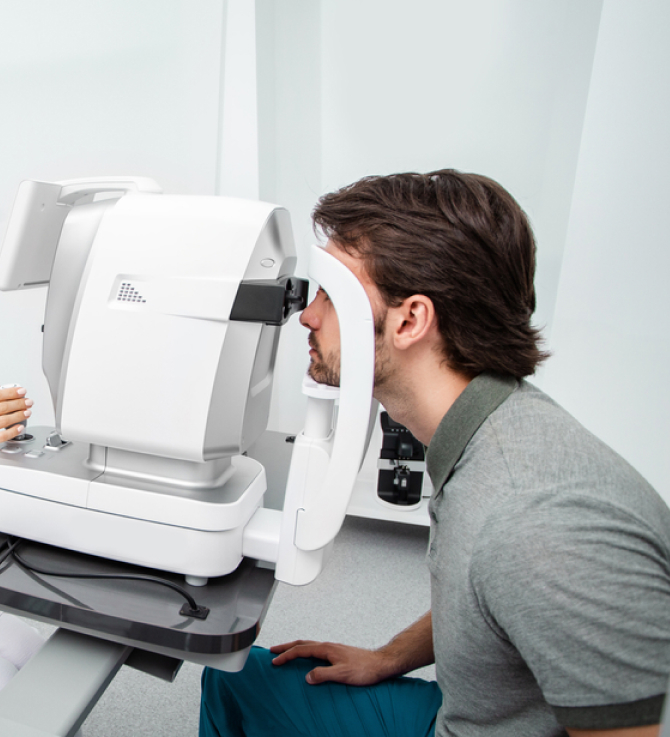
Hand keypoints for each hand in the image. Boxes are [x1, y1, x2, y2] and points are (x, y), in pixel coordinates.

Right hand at [0, 386, 31, 441]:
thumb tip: (8, 394)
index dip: (11, 392)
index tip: (22, 391)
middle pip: (3, 407)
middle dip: (19, 404)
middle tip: (28, 402)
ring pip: (4, 421)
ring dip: (18, 416)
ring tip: (27, 412)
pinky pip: (1, 436)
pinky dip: (12, 432)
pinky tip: (20, 427)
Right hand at [270, 640, 392, 685]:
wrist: (380, 664)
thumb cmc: (364, 669)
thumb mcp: (342, 674)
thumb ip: (323, 675)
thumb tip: (307, 677)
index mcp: (326, 649)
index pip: (301, 650)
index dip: (286, 655)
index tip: (275, 661)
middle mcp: (328, 646)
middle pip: (302, 644)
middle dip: (286, 647)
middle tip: (273, 650)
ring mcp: (333, 649)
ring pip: (309, 646)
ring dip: (295, 649)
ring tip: (286, 653)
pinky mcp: (337, 654)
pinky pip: (316, 651)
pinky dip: (305, 653)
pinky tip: (307, 660)